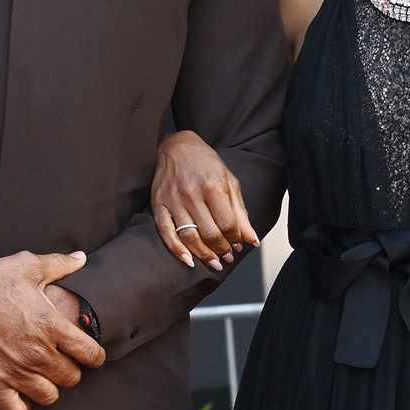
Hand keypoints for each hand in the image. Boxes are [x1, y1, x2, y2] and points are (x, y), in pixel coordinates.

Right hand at [0, 251, 104, 409]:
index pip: (91, 354)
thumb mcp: (27, 266)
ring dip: (46, 388)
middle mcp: (37, 353)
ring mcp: (14, 372)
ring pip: (49, 397)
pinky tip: (17, 393)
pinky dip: (20, 406)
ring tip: (38, 378)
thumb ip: (60, 265)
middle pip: (72, 378)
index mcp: (51, 325)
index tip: (87, 354)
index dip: (94, 355)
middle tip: (58, 363)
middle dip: (69, 371)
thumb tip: (81, 258)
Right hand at [152, 130, 257, 272]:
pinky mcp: (158, 204)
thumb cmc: (206, 164)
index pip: (228, 223)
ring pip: (189, 236)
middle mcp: (192, 194)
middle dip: (221, 250)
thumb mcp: (229, 182)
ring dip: (204, 254)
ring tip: (214, 262)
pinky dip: (177, 250)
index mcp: (213, 186)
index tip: (237, 246)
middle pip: (210, 233)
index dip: (235, 239)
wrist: (177, 147)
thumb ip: (240, 212)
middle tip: (227, 258)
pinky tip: (188, 260)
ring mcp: (173, 200)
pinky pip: (166, 232)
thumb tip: (252, 239)